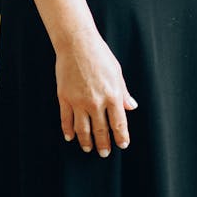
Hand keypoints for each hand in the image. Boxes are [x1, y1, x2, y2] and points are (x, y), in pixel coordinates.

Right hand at [55, 28, 137, 156]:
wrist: (76, 43)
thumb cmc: (99, 54)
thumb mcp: (116, 72)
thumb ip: (123, 92)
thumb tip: (131, 107)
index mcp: (112, 95)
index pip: (118, 124)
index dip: (121, 137)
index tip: (122, 144)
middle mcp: (96, 102)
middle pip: (101, 130)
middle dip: (103, 144)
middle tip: (104, 153)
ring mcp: (79, 101)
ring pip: (83, 129)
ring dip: (86, 142)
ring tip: (88, 148)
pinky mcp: (65, 97)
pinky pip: (66, 120)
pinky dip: (68, 131)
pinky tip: (70, 137)